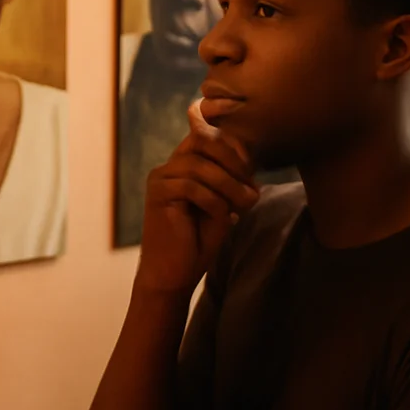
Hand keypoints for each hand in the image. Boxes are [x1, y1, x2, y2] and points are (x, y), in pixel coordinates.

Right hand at [138, 100, 260, 295]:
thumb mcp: (223, 204)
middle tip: (252, 186)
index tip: (252, 168)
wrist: (175, 274)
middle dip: (233, 161)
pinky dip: (214, 201)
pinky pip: (192, 186)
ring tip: (247, 204)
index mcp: (183, 166)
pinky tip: (225, 218)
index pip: (206, 135)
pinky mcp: (157, 194)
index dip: (231, 143)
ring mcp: (160, 179)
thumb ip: (231, 180)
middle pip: (203, 141)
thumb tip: (251, 160)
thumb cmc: (199, 241)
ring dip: (229, 185)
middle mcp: (168, 167)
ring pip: (200, 165)